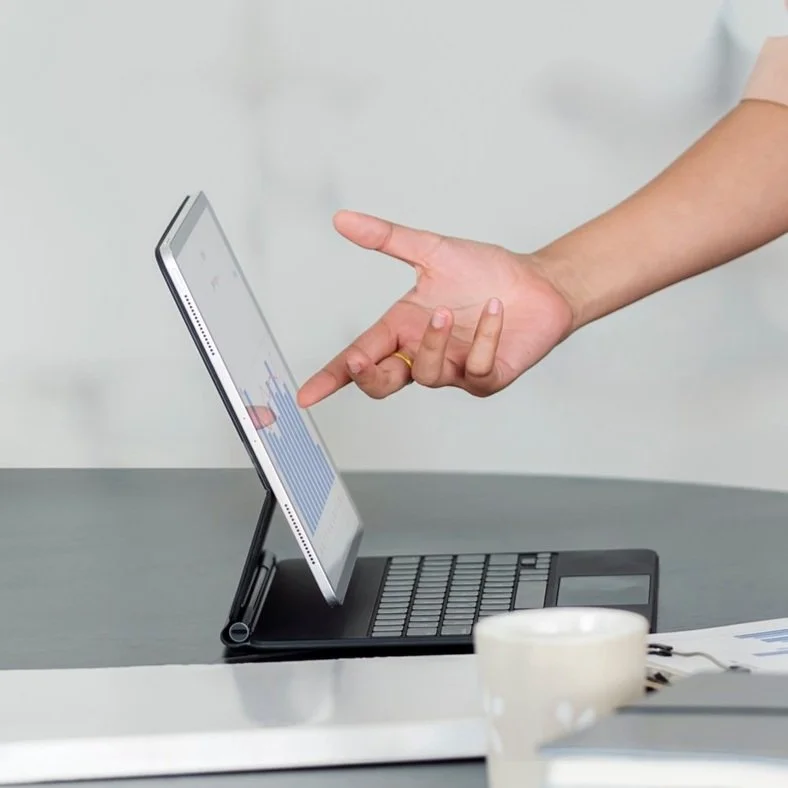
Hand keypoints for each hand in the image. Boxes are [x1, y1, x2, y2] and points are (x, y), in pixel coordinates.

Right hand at [296, 210, 575, 405]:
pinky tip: (496, 310)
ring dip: (433, 343)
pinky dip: (484, 338)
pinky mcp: (488, 377)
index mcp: (403, 328)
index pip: (359, 357)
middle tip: (363, 359)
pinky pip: (476, 369)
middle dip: (368, 376)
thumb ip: (386, 238)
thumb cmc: (485, 272)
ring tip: (447, 312)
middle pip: (382, 384)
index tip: (306, 395)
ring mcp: (455, 370)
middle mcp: (424, 353)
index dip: (332, 377)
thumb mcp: (431, 251)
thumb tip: (343, 220)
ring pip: (427, 375)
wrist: (537, 282)